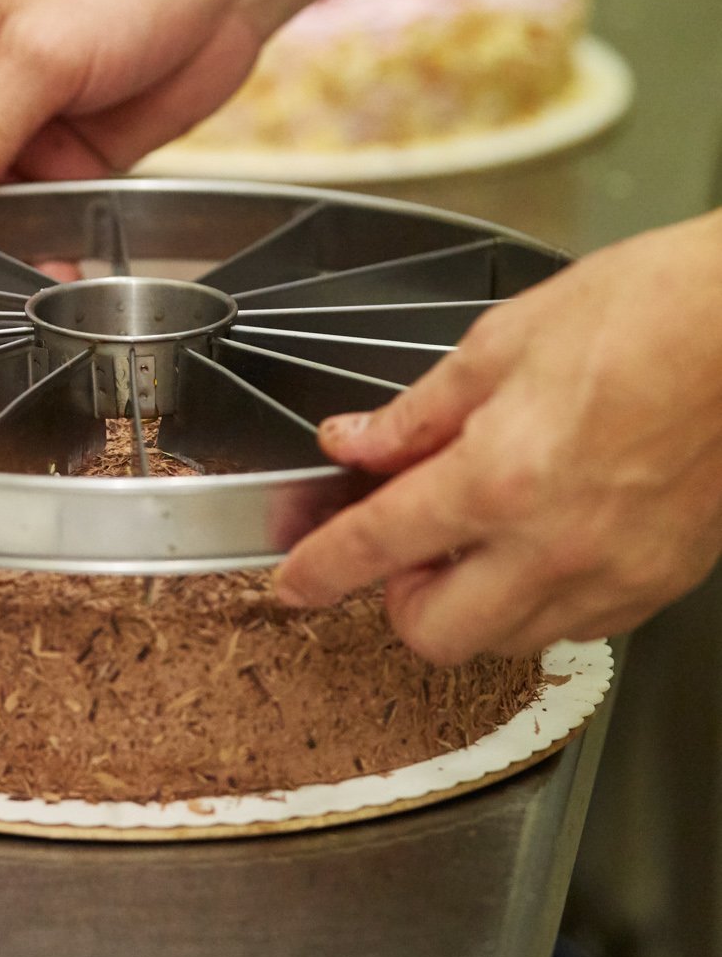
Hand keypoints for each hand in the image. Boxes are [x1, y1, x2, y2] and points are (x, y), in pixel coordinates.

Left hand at [275, 213, 721, 662]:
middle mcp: (555, 545)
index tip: (296, 581)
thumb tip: (356, 442)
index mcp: (500, 476)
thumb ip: (418, 411)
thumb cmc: (648, 314)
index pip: (377, 545)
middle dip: (402, 599)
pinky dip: (542, 600)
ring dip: (474, 604)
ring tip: (480, 534)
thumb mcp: (503, 342)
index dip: (320, 569)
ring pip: (509, 643)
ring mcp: (615, 575)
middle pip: (437, 635)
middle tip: (406, 545)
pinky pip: (579, 627)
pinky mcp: (661, 583)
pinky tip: (544, 541)